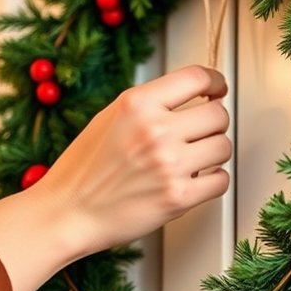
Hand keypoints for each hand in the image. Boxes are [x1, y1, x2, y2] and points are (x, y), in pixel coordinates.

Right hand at [0, 65, 231, 290]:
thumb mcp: (110, 118)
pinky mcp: (178, 197)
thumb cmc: (83, 170)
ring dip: (214, 153)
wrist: (67, 213)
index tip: (217, 88)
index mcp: (137, 103)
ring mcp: (169, 164)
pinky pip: (220, 180)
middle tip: (201, 133)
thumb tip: (189, 96)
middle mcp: (155, 130)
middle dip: (213, 123)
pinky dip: (213, 181)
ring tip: (194, 159)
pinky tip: (195, 180)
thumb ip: (149, 105)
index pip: (196, 77)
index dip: (215, 82)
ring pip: (224, 146)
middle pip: (218, 114)